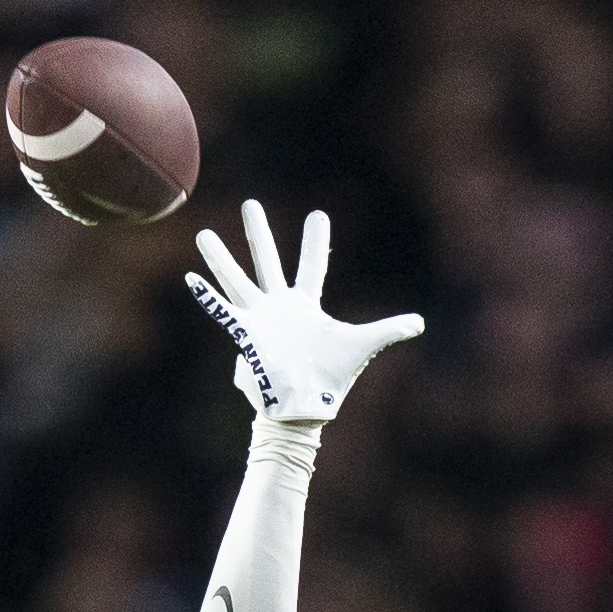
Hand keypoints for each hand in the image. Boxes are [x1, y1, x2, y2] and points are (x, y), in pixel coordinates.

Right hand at [186, 200, 421, 424]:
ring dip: (221, 258)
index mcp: (306, 306)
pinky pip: (223, 312)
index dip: (315, 242)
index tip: (318, 215)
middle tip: (251, 203)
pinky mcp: (245, 336)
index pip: (312, 265)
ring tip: (203, 233)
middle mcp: (280, 307)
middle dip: (259, 233)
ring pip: (238, 280)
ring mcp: (260, 320)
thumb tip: (421, 323)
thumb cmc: (330, 380)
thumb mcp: (363, 346)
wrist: (303, 409)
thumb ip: (389, 330)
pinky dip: (208, 298)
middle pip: (267, 261)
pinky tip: (191, 279)